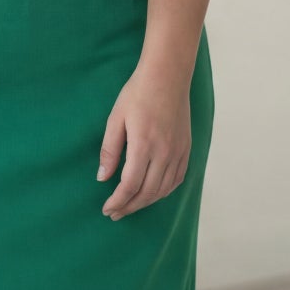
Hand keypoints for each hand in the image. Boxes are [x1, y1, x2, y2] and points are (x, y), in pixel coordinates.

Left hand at [96, 59, 192, 218]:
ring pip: (163, 189)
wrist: (167, 76)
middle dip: (129, 206)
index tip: (107, 209)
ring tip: (130, 206)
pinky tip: (152, 194)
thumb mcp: (115, 119)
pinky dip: (164, 192)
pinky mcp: (186, 149)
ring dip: (145, 202)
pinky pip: (177, 179)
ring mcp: (179, 152)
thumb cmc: (137, 94)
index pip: (130, 185)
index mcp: (144, 145)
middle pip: (147, 192)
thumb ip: (109, 150)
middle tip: (115, 213)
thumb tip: (102, 177)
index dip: (117, 201)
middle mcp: (165, 152)